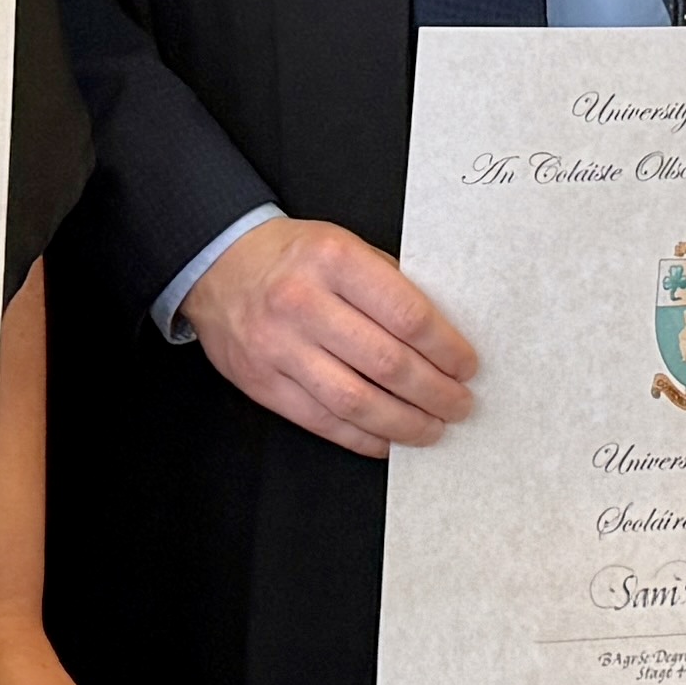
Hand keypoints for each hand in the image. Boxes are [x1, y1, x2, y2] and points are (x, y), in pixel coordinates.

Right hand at [187, 217, 480, 456]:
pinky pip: (322, 421)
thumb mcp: (345, 245)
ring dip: (404, 423)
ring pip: (356, 401)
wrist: (219, 262)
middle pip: (387, 363)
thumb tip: (442, 335)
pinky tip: (388, 440)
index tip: (466, 366)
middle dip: (435, 393)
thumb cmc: (293, 256)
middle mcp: (304, 302)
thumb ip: (388, 283)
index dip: (446, 349)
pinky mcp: (262, 382)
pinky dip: (362, 437)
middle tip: (459, 404)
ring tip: (432, 429)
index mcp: (334, 259)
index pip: (408, 315)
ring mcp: (278, 346)